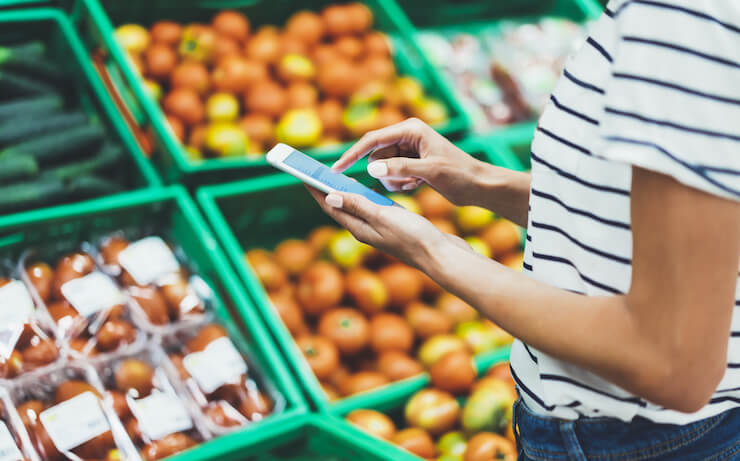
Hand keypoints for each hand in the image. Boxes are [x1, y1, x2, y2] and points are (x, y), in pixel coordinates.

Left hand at [306, 186, 449, 267]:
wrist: (442, 256)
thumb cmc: (414, 236)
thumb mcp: (382, 216)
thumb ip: (357, 205)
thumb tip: (329, 196)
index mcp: (359, 229)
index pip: (330, 206)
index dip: (316, 190)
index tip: (303, 174)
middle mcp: (366, 230)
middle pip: (341, 206)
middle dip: (327, 189)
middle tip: (317, 171)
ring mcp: (380, 229)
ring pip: (357, 207)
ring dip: (347, 191)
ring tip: (339, 176)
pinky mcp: (393, 226)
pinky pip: (373, 208)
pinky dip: (368, 196)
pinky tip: (372, 188)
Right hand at [331, 118, 482, 203]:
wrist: (479, 185)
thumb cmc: (459, 174)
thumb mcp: (430, 171)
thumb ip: (399, 169)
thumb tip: (370, 168)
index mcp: (410, 129)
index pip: (372, 140)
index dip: (352, 155)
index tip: (335, 169)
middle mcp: (407, 136)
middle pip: (376, 155)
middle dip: (384, 173)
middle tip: (406, 183)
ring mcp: (408, 150)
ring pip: (382, 167)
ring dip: (393, 181)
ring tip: (415, 184)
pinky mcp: (411, 163)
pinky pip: (392, 174)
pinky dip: (400, 183)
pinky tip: (418, 185)